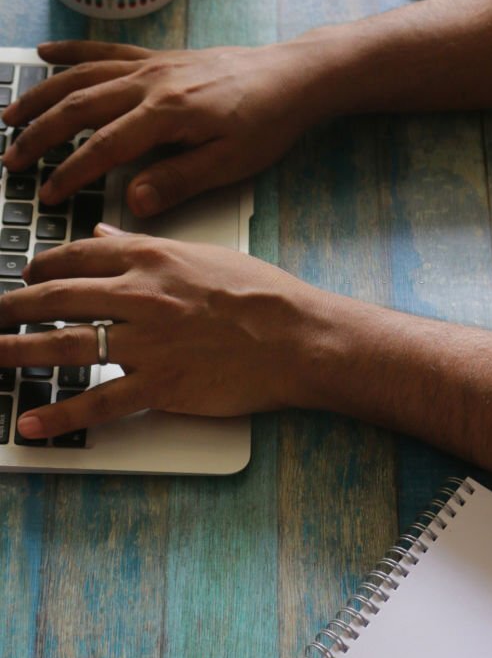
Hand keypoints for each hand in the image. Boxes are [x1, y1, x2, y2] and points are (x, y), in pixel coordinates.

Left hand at [0, 226, 317, 437]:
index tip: (26, 275)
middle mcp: (141, 296)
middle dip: (14, 307)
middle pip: (58, 299)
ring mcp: (147, 342)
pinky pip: (98, 402)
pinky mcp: (159, 385)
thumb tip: (110, 234)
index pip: (79, 255)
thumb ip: (148, 244)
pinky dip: (60, 414)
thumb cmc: (262, 293)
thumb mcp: (203, 253)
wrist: (297, 335)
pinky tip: (30, 423)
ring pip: (66, 346)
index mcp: (152, 258)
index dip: (43, 266)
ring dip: (18, 351)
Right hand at [2, 39, 319, 216]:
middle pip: (78, 107)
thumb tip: (133, 202)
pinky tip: (45, 54)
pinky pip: (106, 49)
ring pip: (81, 76)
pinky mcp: (160, 56)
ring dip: (41, 95)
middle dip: (39, 136)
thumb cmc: (267, 122)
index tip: (46, 195)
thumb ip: (179, 182)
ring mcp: (153, 65)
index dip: (71, 173)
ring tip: (8, 115)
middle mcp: (151, 83)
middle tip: (11, 161)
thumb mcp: (230, 164)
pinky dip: (72, 52)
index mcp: (167, 115)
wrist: (293, 77)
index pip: (104, 147)